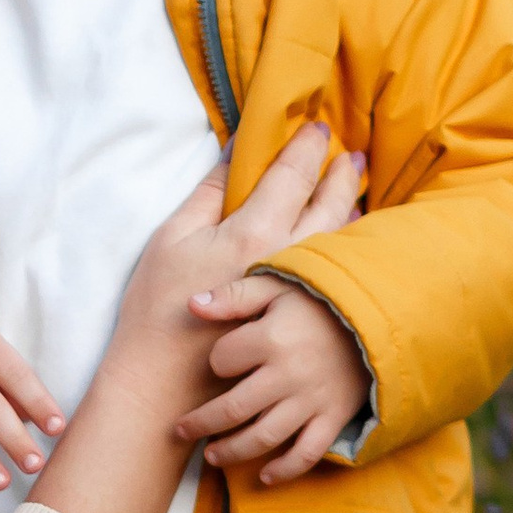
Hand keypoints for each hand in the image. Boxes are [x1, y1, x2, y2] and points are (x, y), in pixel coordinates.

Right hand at [98, 124, 363, 426]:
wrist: (164, 384)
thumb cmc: (156, 310)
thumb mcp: (172, 239)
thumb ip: (209, 194)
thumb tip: (234, 153)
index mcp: (255, 233)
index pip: (293, 175)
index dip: (307, 147)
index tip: (318, 128)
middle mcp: (290, 259)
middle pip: (330, 205)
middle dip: (342, 175)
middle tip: (353, 156)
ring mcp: (301, 293)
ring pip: (340, 240)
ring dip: (350, 210)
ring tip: (356, 191)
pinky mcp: (302, 319)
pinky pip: (336, 275)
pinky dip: (345, 250)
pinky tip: (346, 242)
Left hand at [181, 278, 370, 482]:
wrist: (377, 319)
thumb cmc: (318, 302)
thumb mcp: (276, 287)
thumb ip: (233, 295)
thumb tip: (192, 305)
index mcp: (272, 338)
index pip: (222, 360)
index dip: (215, 362)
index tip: (220, 362)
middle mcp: (289, 374)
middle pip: (233, 409)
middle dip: (201, 423)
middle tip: (181, 431)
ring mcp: (311, 400)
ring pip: (264, 437)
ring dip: (232, 451)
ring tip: (211, 456)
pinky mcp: (333, 417)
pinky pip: (307, 452)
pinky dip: (285, 469)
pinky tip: (264, 476)